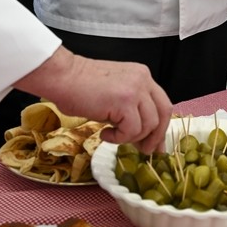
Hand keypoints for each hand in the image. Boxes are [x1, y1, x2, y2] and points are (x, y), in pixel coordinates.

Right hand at [16, 48, 171, 152]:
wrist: (63, 76)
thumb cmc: (80, 86)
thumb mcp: (115, 93)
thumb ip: (132, 108)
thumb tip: (146, 138)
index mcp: (142, 76)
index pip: (162, 103)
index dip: (161, 127)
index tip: (156, 144)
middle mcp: (143, 80)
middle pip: (163, 113)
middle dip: (155, 136)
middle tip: (143, 150)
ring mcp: (135, 89)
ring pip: (149, 125)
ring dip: (131, 137)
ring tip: (112, 134)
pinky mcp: (124, 101)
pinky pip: (131, 130)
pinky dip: (118, 138)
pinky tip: (104, 133)